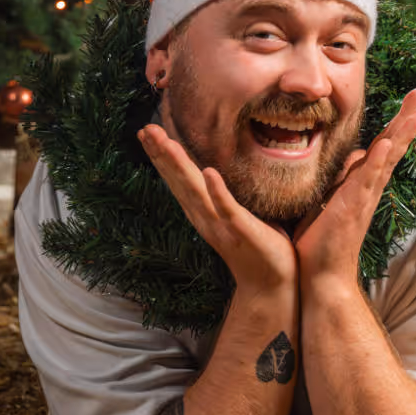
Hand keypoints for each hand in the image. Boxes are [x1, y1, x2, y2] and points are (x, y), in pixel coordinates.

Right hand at [138, 124, 295, 293]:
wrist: (271, 285)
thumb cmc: (259, 246)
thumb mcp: (236, 214)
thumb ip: (224, 195)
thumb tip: (219, 169)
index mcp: (205, 211)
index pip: (180, 178)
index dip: (163, 155)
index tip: (147, 130)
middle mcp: (206, 217)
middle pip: (180, 181)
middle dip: (162, 155)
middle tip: (144, 128)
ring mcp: (222, 225)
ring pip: (196, 191)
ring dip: (181, 167)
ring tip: (166, 142)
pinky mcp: (242, 231)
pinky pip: (228, 209)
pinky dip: (217, 192)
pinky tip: (209, 172)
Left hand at [294, 89, 415, 288]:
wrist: (322, 275)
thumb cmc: (323, 239)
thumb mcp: (332, 197)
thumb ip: (345, 176)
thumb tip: (356, 155)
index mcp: (364, 182)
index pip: (385, 145)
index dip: (397, 122)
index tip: (412, 100)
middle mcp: (370, 187)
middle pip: (393, 146)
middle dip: (407, 119)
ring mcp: (364, 197)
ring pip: (387, 160)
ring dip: (401, 135)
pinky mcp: (352, 208)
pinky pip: (367, 181)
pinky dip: (377, 162)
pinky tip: (385, 144)